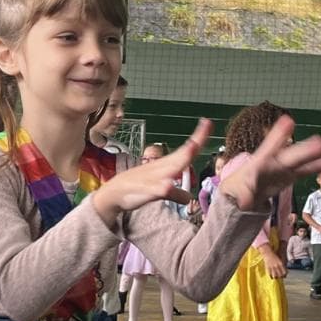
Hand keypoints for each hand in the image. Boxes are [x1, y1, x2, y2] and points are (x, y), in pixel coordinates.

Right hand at [93, 119, 211, 227]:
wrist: (112, 195)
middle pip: (182, 155)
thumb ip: (175, 193)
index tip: (208, 122)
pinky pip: (158, 189)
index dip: (198, 137)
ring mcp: (154, 178)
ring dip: (182, 159)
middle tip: (206, 125)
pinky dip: (165, 187)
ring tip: (192, 148)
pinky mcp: (147, 190)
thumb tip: (188, 198)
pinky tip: (169, 185)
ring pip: (171, 169)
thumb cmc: (136, 188)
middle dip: (194, 143)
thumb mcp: (159, 190)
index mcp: (166, 165)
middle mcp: (161, 168)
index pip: (186, 150)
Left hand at [219, 116, 320, 211]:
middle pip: (288, 156)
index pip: (268, 148)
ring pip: (297, 161)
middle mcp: (270, 164)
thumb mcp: (234, 194)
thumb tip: (246, 201)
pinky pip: (300, 172)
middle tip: (319, 141)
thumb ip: (242, 196)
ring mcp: (279, 171)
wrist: (237, 199)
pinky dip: (312, 168)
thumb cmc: (234, 190)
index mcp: (256, 164)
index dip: (278, 136)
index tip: (288, 121)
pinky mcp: (285, 179)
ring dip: (311, 155)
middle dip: (303, 150)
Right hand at [262, 249, 286, 278]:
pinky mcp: (267, 267)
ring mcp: (272, 267)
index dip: (285, 275)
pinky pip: (269, 274)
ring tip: (276, 277)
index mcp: (281, 263)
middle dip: (281, 277)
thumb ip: (284, 264)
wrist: (267, 253)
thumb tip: (285, 269)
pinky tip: (271, 277)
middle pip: (280, 275)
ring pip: (275, 276)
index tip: (284, 275)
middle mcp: (277, 266)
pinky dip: (271, 276)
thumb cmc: (275, 255)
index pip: (284, 272)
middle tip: (280, 277)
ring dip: (276, 277)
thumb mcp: (281, 259)